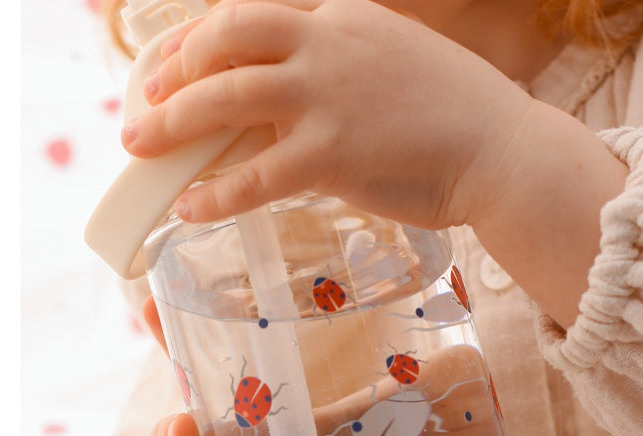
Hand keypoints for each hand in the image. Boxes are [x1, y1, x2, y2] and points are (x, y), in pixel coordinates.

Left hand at [121, 0, 530, 231]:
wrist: (503, 150)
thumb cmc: (459, 116)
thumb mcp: (395, 64)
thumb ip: (343, 69)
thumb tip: (300, 99)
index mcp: (341, 18)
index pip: (250, 15)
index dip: (198, 38)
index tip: (172, 61)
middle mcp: (326, 44)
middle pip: (225, 40)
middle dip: (173, 70)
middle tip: (145, 103)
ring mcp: (327, 97)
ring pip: (225, 98)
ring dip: (172, 124)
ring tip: (140, 148)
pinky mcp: (332, 154)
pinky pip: (254, 176)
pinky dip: (214, 194)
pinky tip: (188, 209)